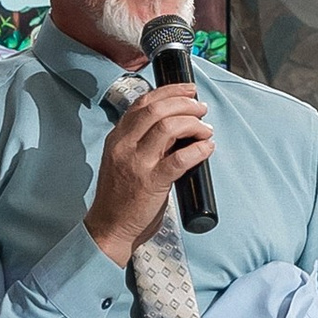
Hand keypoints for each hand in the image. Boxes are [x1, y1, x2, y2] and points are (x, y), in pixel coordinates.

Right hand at [85, 82, 213, 265]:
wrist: (109, 227)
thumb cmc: (120, 196)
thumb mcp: (123, 159)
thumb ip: (142, 141)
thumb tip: (178, 124)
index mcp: (117, 138)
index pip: (143, 103)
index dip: (170, 92)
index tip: (188, 90)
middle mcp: (124, 146)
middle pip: (157, 110)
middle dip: (184, 104)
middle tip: (201, 109)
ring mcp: (137, 164)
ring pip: (168, 128)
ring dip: (194, 124)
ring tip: (205, 129)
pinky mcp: (151, 183)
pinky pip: (179, 159)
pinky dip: (198, 150)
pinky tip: (207, 148)